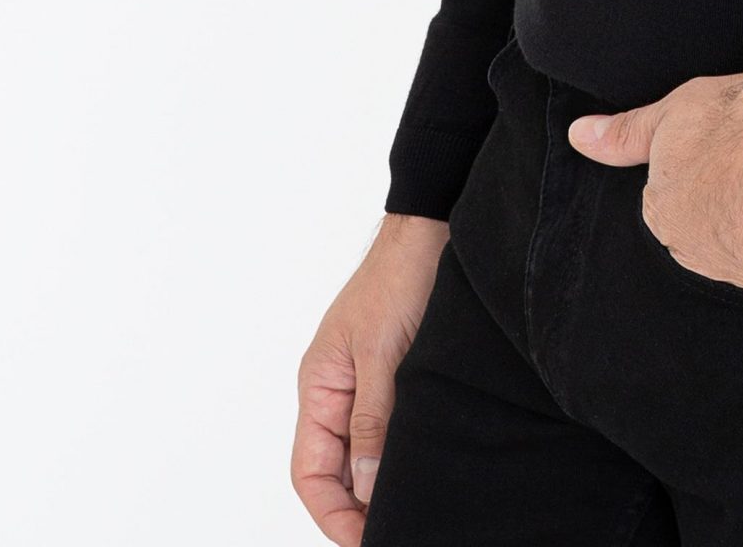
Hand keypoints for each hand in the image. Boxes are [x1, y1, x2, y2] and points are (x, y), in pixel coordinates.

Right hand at [291, 212, 446, 542]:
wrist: (433, 228)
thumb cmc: (401, 276)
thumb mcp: (385, 354)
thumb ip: (373, 420)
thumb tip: (368, 486)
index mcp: (319, 386)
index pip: (310, 473)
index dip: (334, 515)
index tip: (367, 540)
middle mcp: (336, 391)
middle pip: (334, 472)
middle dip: (358, 509)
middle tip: (397, 531)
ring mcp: (365, 383)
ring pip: (362, 454)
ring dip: (380, 483)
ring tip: (413, 508)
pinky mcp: (396, 374)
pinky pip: (387, 429)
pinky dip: (398, 454)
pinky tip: (424, 466)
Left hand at [568, 70, 742, 295]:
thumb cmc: (734, 123)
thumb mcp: (670, 114)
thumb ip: (624, 135)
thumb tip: (578, 137)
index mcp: (664, 217)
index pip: (677, 204)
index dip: (707, 174)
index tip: (729, 153)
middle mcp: (697, 258)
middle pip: (712, 234)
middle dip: (733, 209)